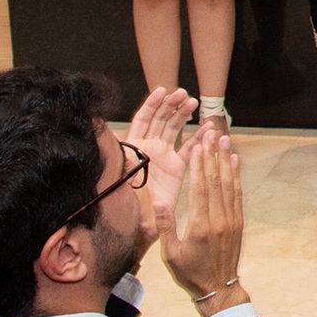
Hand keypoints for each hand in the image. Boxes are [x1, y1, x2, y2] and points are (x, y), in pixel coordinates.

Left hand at [125, 87, 195, 261]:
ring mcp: (161, 157)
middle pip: (159, 120)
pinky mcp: (175, 168)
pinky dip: (198, 137)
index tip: (163, 90)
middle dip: (171, 105)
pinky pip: (187, 148)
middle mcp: (147, 149)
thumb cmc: (125, 204)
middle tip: (184, 94)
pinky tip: (207, 127)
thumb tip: (109, 138)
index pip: (142, 120)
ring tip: (193, 102)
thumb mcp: (117, 179)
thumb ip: (117, 159)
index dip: (152, 104)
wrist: (137, 226)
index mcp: (133, 149)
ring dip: (182, 114)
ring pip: (173, 129)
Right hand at [159, 131, 248, 316]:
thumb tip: (158, 201)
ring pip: (229, 184)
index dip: (199, 166)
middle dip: (213, 156)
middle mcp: (219, 219)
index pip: (200, 189)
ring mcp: (231, 219)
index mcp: (201, 226)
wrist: (219, 287)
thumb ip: (165, 226)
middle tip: (212, 134)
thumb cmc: (190, 272)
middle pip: (216, 181)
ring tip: (225, 140)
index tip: (198, 146)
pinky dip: (236, 176)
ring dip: (227, 160)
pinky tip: (234, 162)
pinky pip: (237, 194)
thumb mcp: (171, 253)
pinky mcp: (238, 221)